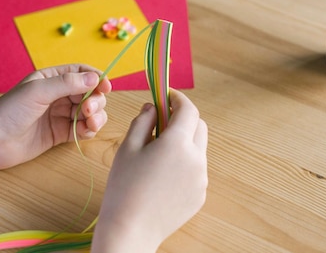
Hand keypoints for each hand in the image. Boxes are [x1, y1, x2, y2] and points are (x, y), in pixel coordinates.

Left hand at [0, 64, 111, 169]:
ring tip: (91, 123)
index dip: (96, 78)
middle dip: (95, 101)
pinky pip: (82, 129)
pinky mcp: (59, 134)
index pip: (81, 73)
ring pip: (89, 112)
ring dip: (96, 116)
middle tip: (89, 110)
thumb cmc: (9, 110)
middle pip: (89, 93)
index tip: (106, 87)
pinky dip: (89, 130)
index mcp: (51, 78)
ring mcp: (59, 115)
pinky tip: (86, 131)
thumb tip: (95, 77)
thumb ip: (67, 84)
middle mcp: (57, 95)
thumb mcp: (38, 91)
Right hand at [92, 89, 207, 252]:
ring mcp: (201, 179)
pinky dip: (184, 163)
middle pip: (199, 126)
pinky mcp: (200, 195)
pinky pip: (196, 170)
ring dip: (184, 142)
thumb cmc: (124, 186)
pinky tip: (163, 175)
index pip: (189, 110)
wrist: (130, 230)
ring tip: (158, 153)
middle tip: (161, 122)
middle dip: (184, 119)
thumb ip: (143, 120)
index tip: (167, 96)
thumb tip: (153, 106)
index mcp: (178, 144)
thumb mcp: (128, 147)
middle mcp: (196, 159)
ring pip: (198, 148)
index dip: (178, 99)